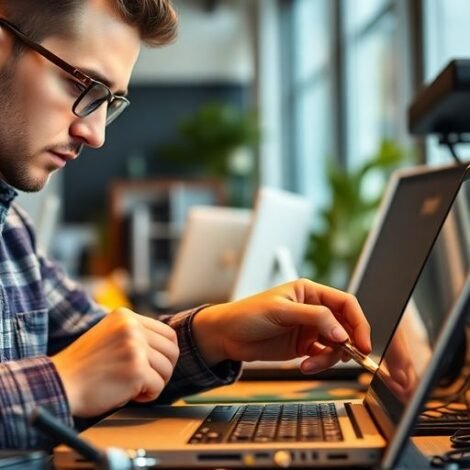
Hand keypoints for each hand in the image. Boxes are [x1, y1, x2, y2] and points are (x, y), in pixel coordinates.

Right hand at [51, 308, 178, 416]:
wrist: (59, 384)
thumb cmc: (83, 366)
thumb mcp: (109, 335)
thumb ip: (133, 333)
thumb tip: (164, 344)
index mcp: (125, 316)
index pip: (167, 332)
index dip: (165, 353)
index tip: (153, 365)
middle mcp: (132, 327)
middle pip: (172, 350)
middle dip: (163, 369)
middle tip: (147, 379)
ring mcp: (135, 347)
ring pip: (167, 368)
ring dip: (154, 383)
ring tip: (134, 387)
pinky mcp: (136, 369)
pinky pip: (159, 385)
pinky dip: (148, 395)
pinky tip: (131, 395)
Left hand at [193, 278, 370, 374]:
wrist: (227, 336)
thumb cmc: (248, 314)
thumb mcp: (281, 311)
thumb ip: (314, 318)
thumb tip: (343, 333)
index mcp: (309, 292)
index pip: (345, 303)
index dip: (358, 321)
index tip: (361, 342)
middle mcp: (313, 309)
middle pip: (345, 325)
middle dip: (349, 342)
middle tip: (350, 357)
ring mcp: (309, 329)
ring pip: (336, 344)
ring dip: (329, 357)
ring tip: (311, 363)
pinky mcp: (303, 346)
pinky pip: (322, 356)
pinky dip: (319, 363)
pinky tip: (305, 365)